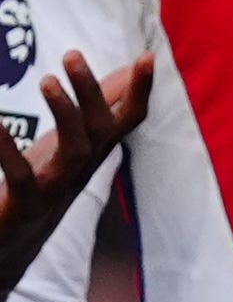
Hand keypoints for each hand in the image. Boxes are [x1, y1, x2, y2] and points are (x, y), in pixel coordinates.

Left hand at [0, 51, 145, 288]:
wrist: (11, 247)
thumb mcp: (70, 142)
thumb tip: (127, 70)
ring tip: (47, 81)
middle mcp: (83, 168)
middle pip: (102, 129)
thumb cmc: (39, 185)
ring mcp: (57, 188)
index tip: (149, 56)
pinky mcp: (27, 204)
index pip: (129, 119)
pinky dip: (7, 147)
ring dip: (65, 114)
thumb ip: (97, 108)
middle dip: (92, 92)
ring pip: (75, 150)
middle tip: (72, 54)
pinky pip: (22, 174)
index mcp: (93, 151)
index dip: (141, 90)